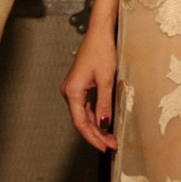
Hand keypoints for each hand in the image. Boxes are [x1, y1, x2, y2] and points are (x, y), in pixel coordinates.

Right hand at [60, 28, 118, 152]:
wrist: (99, 34)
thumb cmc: (101, 51)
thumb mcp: (106, 80)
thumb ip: (104, 104)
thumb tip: (104, 124)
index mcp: (72, 92)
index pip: (81, 123)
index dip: (93, 138)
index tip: (105, 147)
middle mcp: (69, 92)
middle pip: (81, 121)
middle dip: (96, 135)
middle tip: (111, 145)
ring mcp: (73, 89)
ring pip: (83, 115)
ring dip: (96, 127)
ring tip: (110, 138)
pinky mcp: (79, 86)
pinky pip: (85, 106)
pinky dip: (95, 116)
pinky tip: (104, 123)